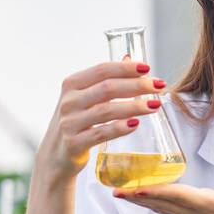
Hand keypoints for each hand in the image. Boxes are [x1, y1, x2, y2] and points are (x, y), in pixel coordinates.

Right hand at [34, 57, 167, 189]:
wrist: (55, 155)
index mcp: (71, 84)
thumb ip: (104, 80)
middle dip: (136, 85)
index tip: (148, 68)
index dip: (126, 68)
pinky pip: (101, 134)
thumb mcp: (84, 98)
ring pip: (106, 110)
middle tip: (158, 86)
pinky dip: (120, 128)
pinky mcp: (73, 143)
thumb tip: (130, 59)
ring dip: (134, 106)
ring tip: (154, 105)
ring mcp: (69, 123)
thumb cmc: (75, 122)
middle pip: (107, 88)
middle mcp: (68, 101)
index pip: (102, 70)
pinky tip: (135, 124)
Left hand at [113, 174, 213, 213]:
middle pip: (161, 202)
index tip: (137, 189)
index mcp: (208, 207)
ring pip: (160, 207)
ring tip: (119, 192)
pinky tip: (139, 197)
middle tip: (114, 190)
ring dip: (139, 199)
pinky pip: (165, 211)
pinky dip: (150, 203)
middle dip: (137, 196)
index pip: (178, 197)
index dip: (157, 192)